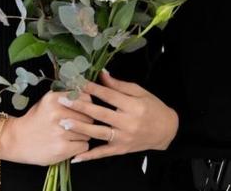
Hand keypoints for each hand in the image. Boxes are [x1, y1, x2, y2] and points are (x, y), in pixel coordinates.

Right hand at [0, 90, 94, 165]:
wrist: (17, 140)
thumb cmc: (36, 119)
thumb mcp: (48, 101)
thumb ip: (67, 97)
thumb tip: (89, 94)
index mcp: (55, 99)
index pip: (86, 99)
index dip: (87, 106)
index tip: (83, 111)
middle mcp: (58, 114)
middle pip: (89, 117)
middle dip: (87, 121)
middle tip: (79, 125)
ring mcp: (60, 132)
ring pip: (88, 132)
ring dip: (83, 135)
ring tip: (72, 135)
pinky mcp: (61, 149)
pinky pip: (83, 146)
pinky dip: (79, 146)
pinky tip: (70, 144)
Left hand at [57, 70, 178, 162]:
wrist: (167, 130)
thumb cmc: (153, 107)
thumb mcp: (139, 92)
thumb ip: (119, 85)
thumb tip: (102, 74)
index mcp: (133, 105)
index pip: (109, 95)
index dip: (92, 88)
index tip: (77, 82)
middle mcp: (128, 122)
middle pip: (100, 113)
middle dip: (80, 106)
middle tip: (63, 100)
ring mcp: (124, 138)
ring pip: (99, 133)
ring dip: (80, 128)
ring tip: (64, 122)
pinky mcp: (122, 149)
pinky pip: (103, 153)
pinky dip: (90, 156)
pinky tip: (76, 156)